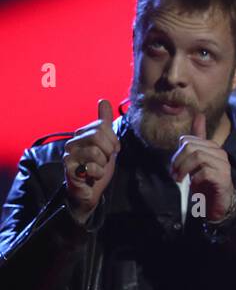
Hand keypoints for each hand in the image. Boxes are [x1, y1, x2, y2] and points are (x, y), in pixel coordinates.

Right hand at [63, 98, 120, 223]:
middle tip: (104, 159)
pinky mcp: (68, 168)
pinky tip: (91, 175)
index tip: (112, 150)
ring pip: (95, 152)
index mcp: (82, 133)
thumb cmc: (99, 165)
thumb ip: (104, 122)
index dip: (113, 140)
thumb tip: (103, 100)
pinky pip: (90, 166)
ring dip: (103, 163)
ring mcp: (69, 154)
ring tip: (97, 167)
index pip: (102, 126)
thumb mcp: (107, 142)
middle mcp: (73, 141)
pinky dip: (97, 173)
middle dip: (108, 151)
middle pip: (97, 136)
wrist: (92, 189)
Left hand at [170, 111, 235, 221]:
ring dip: (184, 169)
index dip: (177, 153)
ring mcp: (223, 165)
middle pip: (192, 147)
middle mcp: (220, 153)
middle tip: (174, 174)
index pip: (189, 140)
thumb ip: (196, 140)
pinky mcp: (223, 178)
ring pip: (198, 157)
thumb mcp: (197, 160)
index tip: (174, 167)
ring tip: (180, 180)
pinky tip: (193, 184)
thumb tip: (198, 115)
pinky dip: (194, 178)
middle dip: (178, 161)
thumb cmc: (206, 183)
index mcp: (212, 147)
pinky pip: (205, 171)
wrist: (217, 204)